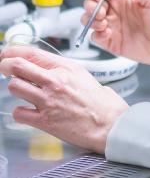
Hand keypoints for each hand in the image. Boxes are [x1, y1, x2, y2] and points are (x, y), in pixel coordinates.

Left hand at [0, 46, 128, 151]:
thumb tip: (46, 67)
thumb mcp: (84, 76)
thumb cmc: (102, 104)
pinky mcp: (45, 121)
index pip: (31, 53)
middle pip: (16, 66)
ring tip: (24, 92)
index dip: (12, 51)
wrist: (111, 125)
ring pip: (15, 86)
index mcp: (65, 68)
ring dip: (16, 89)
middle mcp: (55, 82)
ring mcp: (48, 101)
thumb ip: (63, 70)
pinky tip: (29, 112)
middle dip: (5, 66)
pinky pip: (19, 112)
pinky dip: (20, 112)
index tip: (6, 54)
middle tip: (5, 69)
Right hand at [82, 0, 149, 68]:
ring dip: (90, 19)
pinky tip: (108, 34)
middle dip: (90, 5)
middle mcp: (114, 9)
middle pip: (89, 2)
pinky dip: (96, 34)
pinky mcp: (110, 41)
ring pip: (88, 19)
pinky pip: (94, 37)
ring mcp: (111, 25)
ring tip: (104, 23)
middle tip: (103, 11)